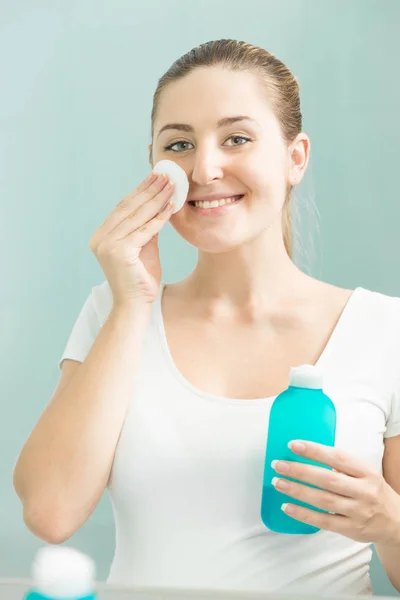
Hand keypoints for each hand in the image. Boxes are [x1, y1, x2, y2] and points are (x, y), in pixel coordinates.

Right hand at [90, 172, 174, 306]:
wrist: (135, 306)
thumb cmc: (141, 280)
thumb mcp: (144, 249)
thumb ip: (146, 229)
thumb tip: (159, 207)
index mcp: (101, 236)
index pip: (123, 208)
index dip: (140, 191)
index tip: (155, 177)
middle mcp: (100, 239)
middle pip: (129, 208)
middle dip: (149, 189)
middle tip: (165, 174)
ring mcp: (107, 245)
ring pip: (137, 216)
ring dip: (156, 199)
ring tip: (171, 185)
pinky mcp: (119, 252)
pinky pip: (145, 230)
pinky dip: (159, 218)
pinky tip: (171, 206)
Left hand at [271, 440, 399, 543]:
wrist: (395, 521)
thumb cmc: (372, 491)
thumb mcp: (364, 473)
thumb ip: (341, 466)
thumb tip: (306, 455)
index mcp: (366, 471)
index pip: (337, 457)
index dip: (314, 450)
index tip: (293, 445)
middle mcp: (363, 491)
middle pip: (327, 479)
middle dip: (300, 471)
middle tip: (278, 465)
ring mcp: (358, 511)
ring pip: (323, 500)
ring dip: (297, 491)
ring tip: (278, 482)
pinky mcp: (351, 529)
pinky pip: (323, 521)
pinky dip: (303, 514)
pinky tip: (287, 506)